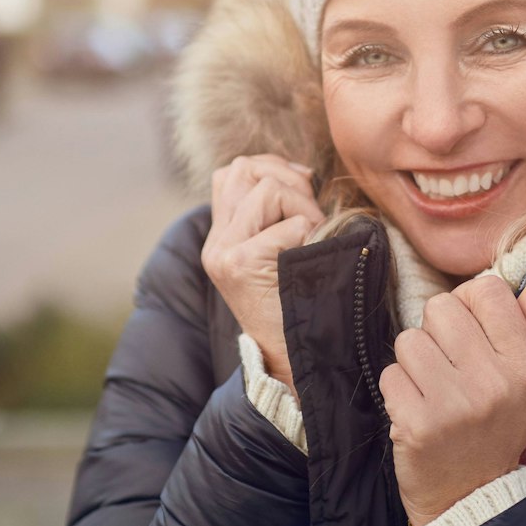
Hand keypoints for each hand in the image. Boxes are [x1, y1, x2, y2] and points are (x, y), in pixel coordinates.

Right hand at [201, 154, 324, 387]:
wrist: (292, 357)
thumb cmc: (297, 302)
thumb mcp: (278, 253)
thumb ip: (273, 214)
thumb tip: (299, 171)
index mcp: (220, 237)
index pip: (232, 173)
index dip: (270, 168)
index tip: (301, 190)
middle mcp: (215, 243)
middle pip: (245, 168)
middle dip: (288, 181)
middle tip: (309, 215)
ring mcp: (224, 253)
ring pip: (267, 187)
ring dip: (303, 207)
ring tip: (310, 239)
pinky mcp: (241, 264)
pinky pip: (289, 224)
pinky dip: (308, 233)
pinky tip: (308, 258)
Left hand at [380, 273, 525, 525]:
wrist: (469, 499)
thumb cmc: (496, 430)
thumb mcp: (525, 383)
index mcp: (523, 368)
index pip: (488, 291)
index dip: (470, 303)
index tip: (469, 331)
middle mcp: (492, 383)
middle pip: (441, 307)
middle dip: (437, 332)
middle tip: (449, 368)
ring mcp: (453, 405)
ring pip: (409, 339)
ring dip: (414, 363)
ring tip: (433, 391)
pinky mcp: (417, 424)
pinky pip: (390, 375)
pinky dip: (398, 391)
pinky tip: (417, 411)